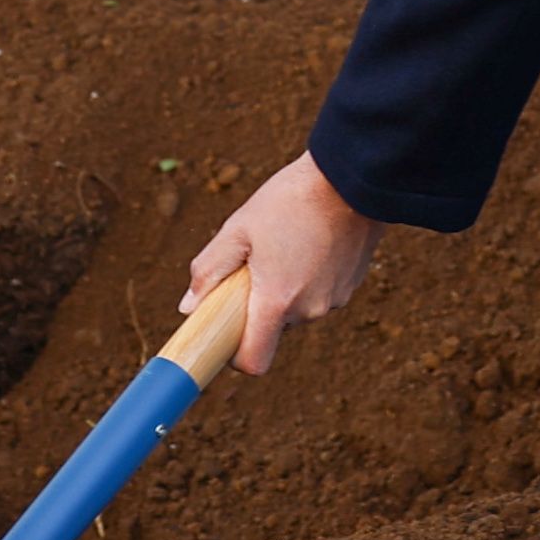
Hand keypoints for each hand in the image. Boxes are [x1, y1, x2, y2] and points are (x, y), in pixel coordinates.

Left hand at [182, 154, 383, 376]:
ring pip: (295, 311)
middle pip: (272, 329)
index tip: (225, 332)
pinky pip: (316, 296)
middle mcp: (309, 310)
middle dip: (256, 307)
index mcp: (277, 301)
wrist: (350, 178)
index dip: (234, 356)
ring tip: (283, 246)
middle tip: (253, 264)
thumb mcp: (238, 228)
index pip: (254, 361)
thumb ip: (209, 270)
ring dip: (282, 291)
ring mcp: (334, 300)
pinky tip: (306, 243)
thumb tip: (189, 306)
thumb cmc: (289, 200)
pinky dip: (305, 280)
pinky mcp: (349, 287)